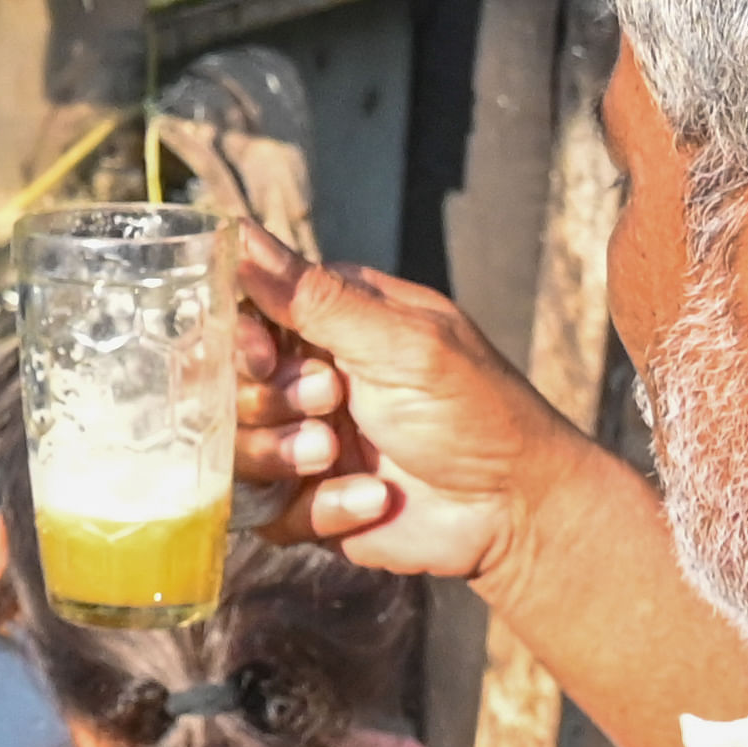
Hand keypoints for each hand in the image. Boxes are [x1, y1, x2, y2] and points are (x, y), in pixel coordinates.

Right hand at [235, 224, 609, 591]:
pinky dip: (318, 508)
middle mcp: (309, 378)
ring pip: (236, 449)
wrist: (520, 514)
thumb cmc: (478, 412)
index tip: (263, 355)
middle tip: (330, 402)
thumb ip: (315, 297)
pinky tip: (370, 500)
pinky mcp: (307, 504)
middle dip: (272, 401)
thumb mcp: (402, 344)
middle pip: (227, 384)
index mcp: (334, 323)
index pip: (244, 313)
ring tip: (340, 457)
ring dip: (287, 455)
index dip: (238, 336)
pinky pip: (267, 510)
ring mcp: (304, 442)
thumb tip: (239, 232)